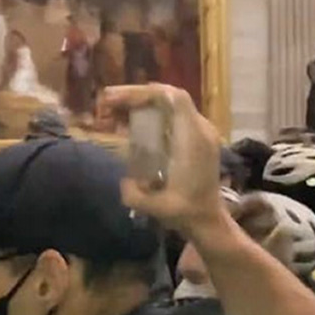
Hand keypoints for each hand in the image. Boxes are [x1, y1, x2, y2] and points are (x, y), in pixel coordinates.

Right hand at [99, 84, 226, 234]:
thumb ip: (135, 193)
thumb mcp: (157, 207)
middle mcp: (201, 130)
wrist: (208, 221)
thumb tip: (124, 179)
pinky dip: (151, 117)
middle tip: (106, 103)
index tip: (116, 100)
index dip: (143, 93)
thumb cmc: (185, 212)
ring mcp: (201, 133)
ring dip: (141, 106)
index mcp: (193, 139)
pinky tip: (131, 126)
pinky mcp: (197, 139)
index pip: (173, 98)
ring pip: (170, 107)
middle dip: (136, 97)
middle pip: (169, 98)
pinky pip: (173, 118)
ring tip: (114, 114)